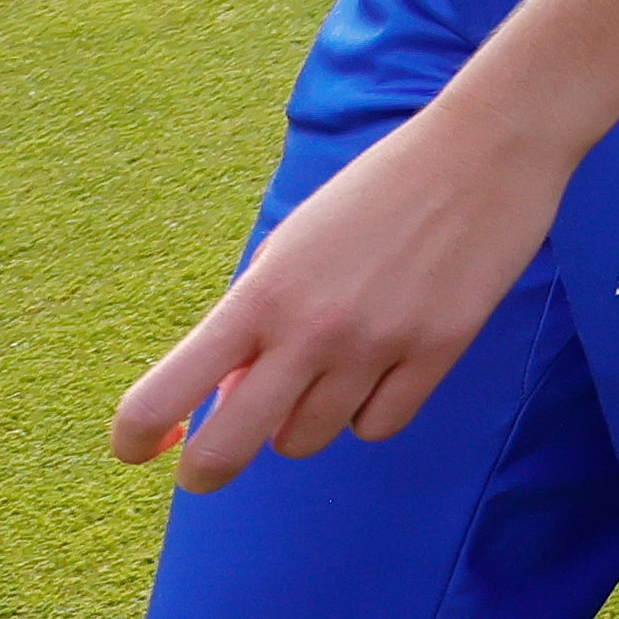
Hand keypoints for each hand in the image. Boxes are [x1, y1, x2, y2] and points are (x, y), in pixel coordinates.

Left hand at [108, 91, 572, 492]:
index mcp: (261, 293)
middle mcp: (311, 328)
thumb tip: (229, 402)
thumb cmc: (377, 192)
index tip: (143, 445)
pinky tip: (384, 365)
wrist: (485, 148)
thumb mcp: (294, 244)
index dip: (133, 437)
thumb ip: (253, 322)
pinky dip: (370, 410)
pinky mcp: (438, 351)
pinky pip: (377, 427)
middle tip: (210, 463)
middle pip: (224, 451)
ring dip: (302, 420)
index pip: (163, 394)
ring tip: (328, 370)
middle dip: (205, 470)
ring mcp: (377, 345)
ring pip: (305, 440)